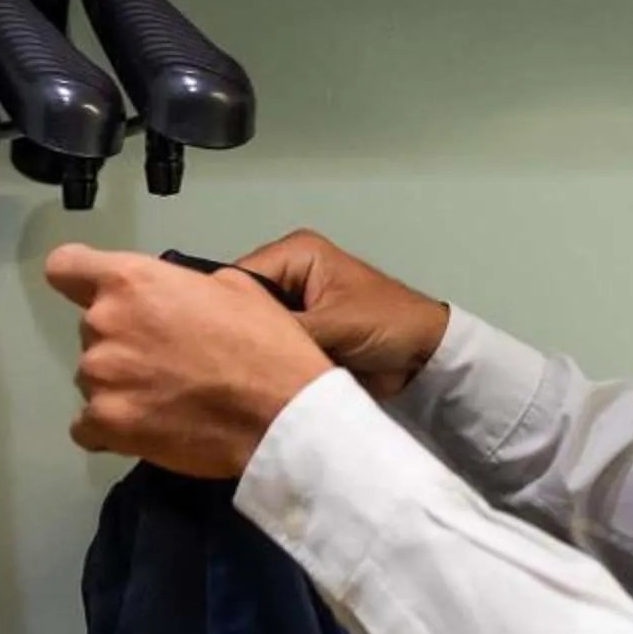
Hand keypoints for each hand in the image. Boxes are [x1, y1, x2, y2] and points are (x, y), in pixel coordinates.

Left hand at [46, 245, 336, 479]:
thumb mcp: (233, 287)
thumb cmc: (265, 347)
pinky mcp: (106, 423)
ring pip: (92, 377)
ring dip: (118, 386)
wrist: (280, 416)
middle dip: (121, 341)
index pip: (66, 267)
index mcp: (132, 280)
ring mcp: (100, 376)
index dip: (79, 279)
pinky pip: (87, 426)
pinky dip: (109, 428)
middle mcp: (105, 323)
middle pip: (92, 329)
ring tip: (165, 399)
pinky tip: (145, 427)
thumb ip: (181, 286)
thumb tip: (171, 301)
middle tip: (165, 360)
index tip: (94, 293)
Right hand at [235, 229, 448, 398]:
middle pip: (242, 303)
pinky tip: (253, 379)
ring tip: (235, 372)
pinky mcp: (299, 335)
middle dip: (236, 330)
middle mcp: (289, 275)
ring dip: (252, 349)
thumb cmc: (389, 323)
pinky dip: (267, 362)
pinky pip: (270, 347)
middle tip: (220, 361)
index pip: (238, 275)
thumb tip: (240, 340)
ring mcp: (293, 307)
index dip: (223, 306)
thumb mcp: (335, 323)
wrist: (423, 358)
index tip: (209, 339)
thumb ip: (287, 328)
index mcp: (296, 254)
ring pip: (253, 328)